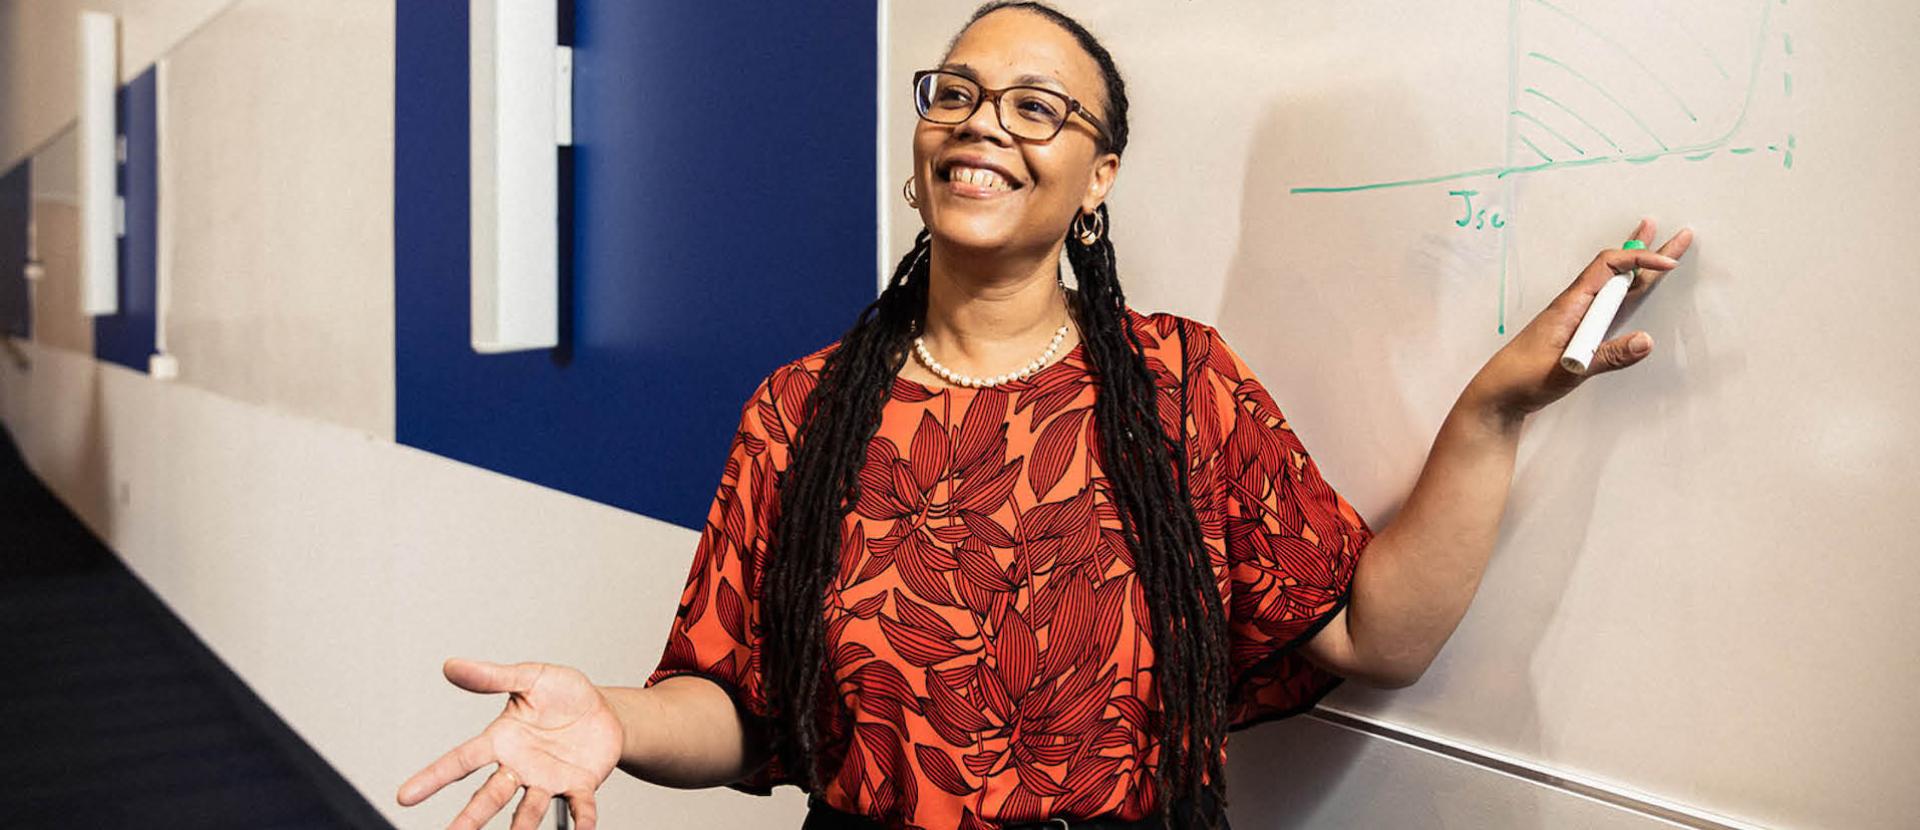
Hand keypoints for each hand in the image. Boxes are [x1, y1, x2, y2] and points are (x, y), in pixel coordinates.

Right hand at [397, 659, 623, 829]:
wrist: (604, 709)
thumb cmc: (563, 694)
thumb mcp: (530, 677)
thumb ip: (492, 677)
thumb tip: (451, 665)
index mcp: (501, 741)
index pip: (460, 760)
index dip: (433, 777)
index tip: (405, 796)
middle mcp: (519, 767)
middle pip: (489, 795)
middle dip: (470, 818)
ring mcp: (548, 779)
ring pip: (529, 808)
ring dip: (522, 826)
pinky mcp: (580, 785)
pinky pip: (580, 806)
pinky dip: (581, 820)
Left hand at [1467, 218, 1693, 420]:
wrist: (1498, 394)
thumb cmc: (1524, 378)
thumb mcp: (1567, 371)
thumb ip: (1607, 357)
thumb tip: (1647, 341)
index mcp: (1570, 305)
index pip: (1609, 268)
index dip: (1640, 261)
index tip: (1669, 266)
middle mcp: (1576, 306)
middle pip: (1616, 270)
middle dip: (1647, 251)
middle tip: (1676, 234)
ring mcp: (1577, 318)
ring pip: (1614, 286)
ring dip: (1639, 267)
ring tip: (1659, 248)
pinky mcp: (1578, 333)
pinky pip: (1609, 306)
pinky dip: (1627, 292)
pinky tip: (1633, 288)